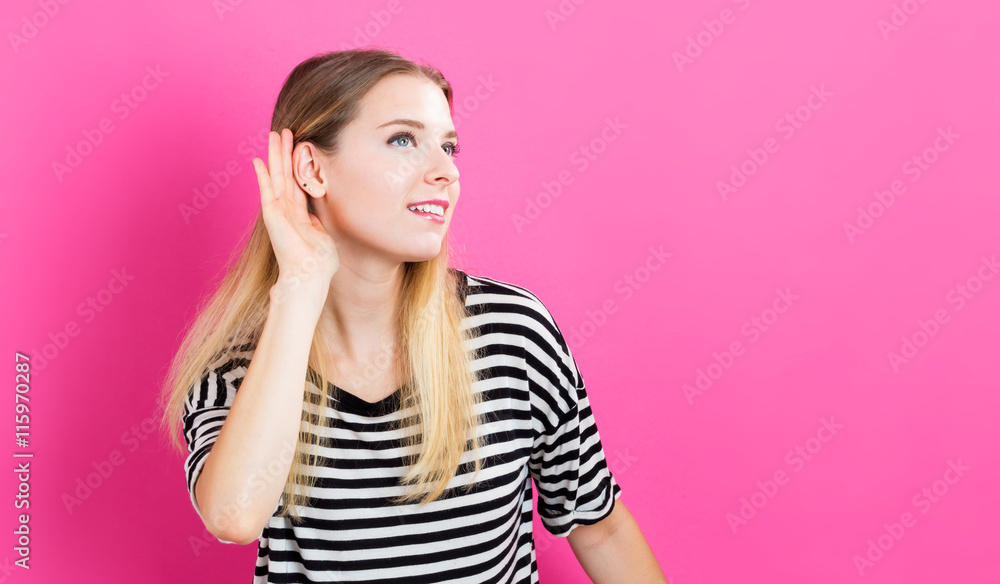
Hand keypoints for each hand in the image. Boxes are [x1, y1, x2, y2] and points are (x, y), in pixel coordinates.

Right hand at [253, 129, 338, 302]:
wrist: (309, 277)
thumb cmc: (318, 264)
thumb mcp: (322, 238)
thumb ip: (316, 224)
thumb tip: (313, 215)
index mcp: (299, 216)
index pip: (297, 185)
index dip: (297, 166)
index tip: (297, 148)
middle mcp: (287, 210)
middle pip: (286, 175)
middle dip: (285, 152)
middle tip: (284, 131)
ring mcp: (278, 211)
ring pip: (277, 176)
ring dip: (276, 155)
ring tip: (275, 134)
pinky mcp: (272, 214)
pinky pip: (267, 189)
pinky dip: (262, 175)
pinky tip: (257, 160)